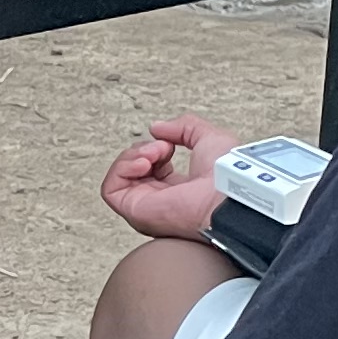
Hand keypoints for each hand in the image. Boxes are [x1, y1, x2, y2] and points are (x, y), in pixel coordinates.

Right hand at [99, 114, 241, 242]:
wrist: (228, 193)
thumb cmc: (227, 174)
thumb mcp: (209, 137)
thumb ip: (183, 127)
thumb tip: (157, 128)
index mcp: (179, 189)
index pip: (152, 166)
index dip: (155, 148)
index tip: (170, 144)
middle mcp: (160, 201)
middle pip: (132, 169)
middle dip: (143, 149)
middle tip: (163, 148)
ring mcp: (146, 207)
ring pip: (119, 176)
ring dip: (133, 155)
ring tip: (154, 153)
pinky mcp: (134, 211)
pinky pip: (109, 188)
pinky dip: (122, 168)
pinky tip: (144, 162)